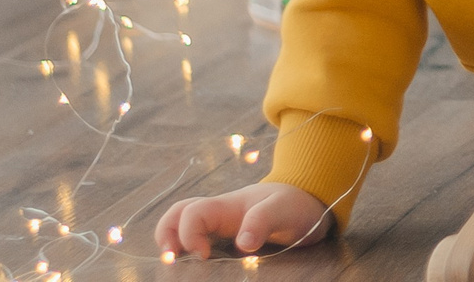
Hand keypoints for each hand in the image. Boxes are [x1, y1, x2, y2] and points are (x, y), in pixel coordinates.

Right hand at [154, 184, 333, 259]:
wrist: (308, 203)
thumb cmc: (295, 203)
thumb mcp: (284, 209)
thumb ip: (263, 220)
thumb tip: (243, 243)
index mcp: (226, 206)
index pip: (191, 212)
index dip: (188, 234)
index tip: (203, 255)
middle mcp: (217, 216)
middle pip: (176, 216)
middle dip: (166, 236)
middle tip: (171, 261)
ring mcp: (219, 229)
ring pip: (182, 229)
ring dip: (173, 245)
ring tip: (176, 266)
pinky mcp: (225, 242)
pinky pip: (199, 244)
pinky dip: (190, 255)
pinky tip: (198, 269)